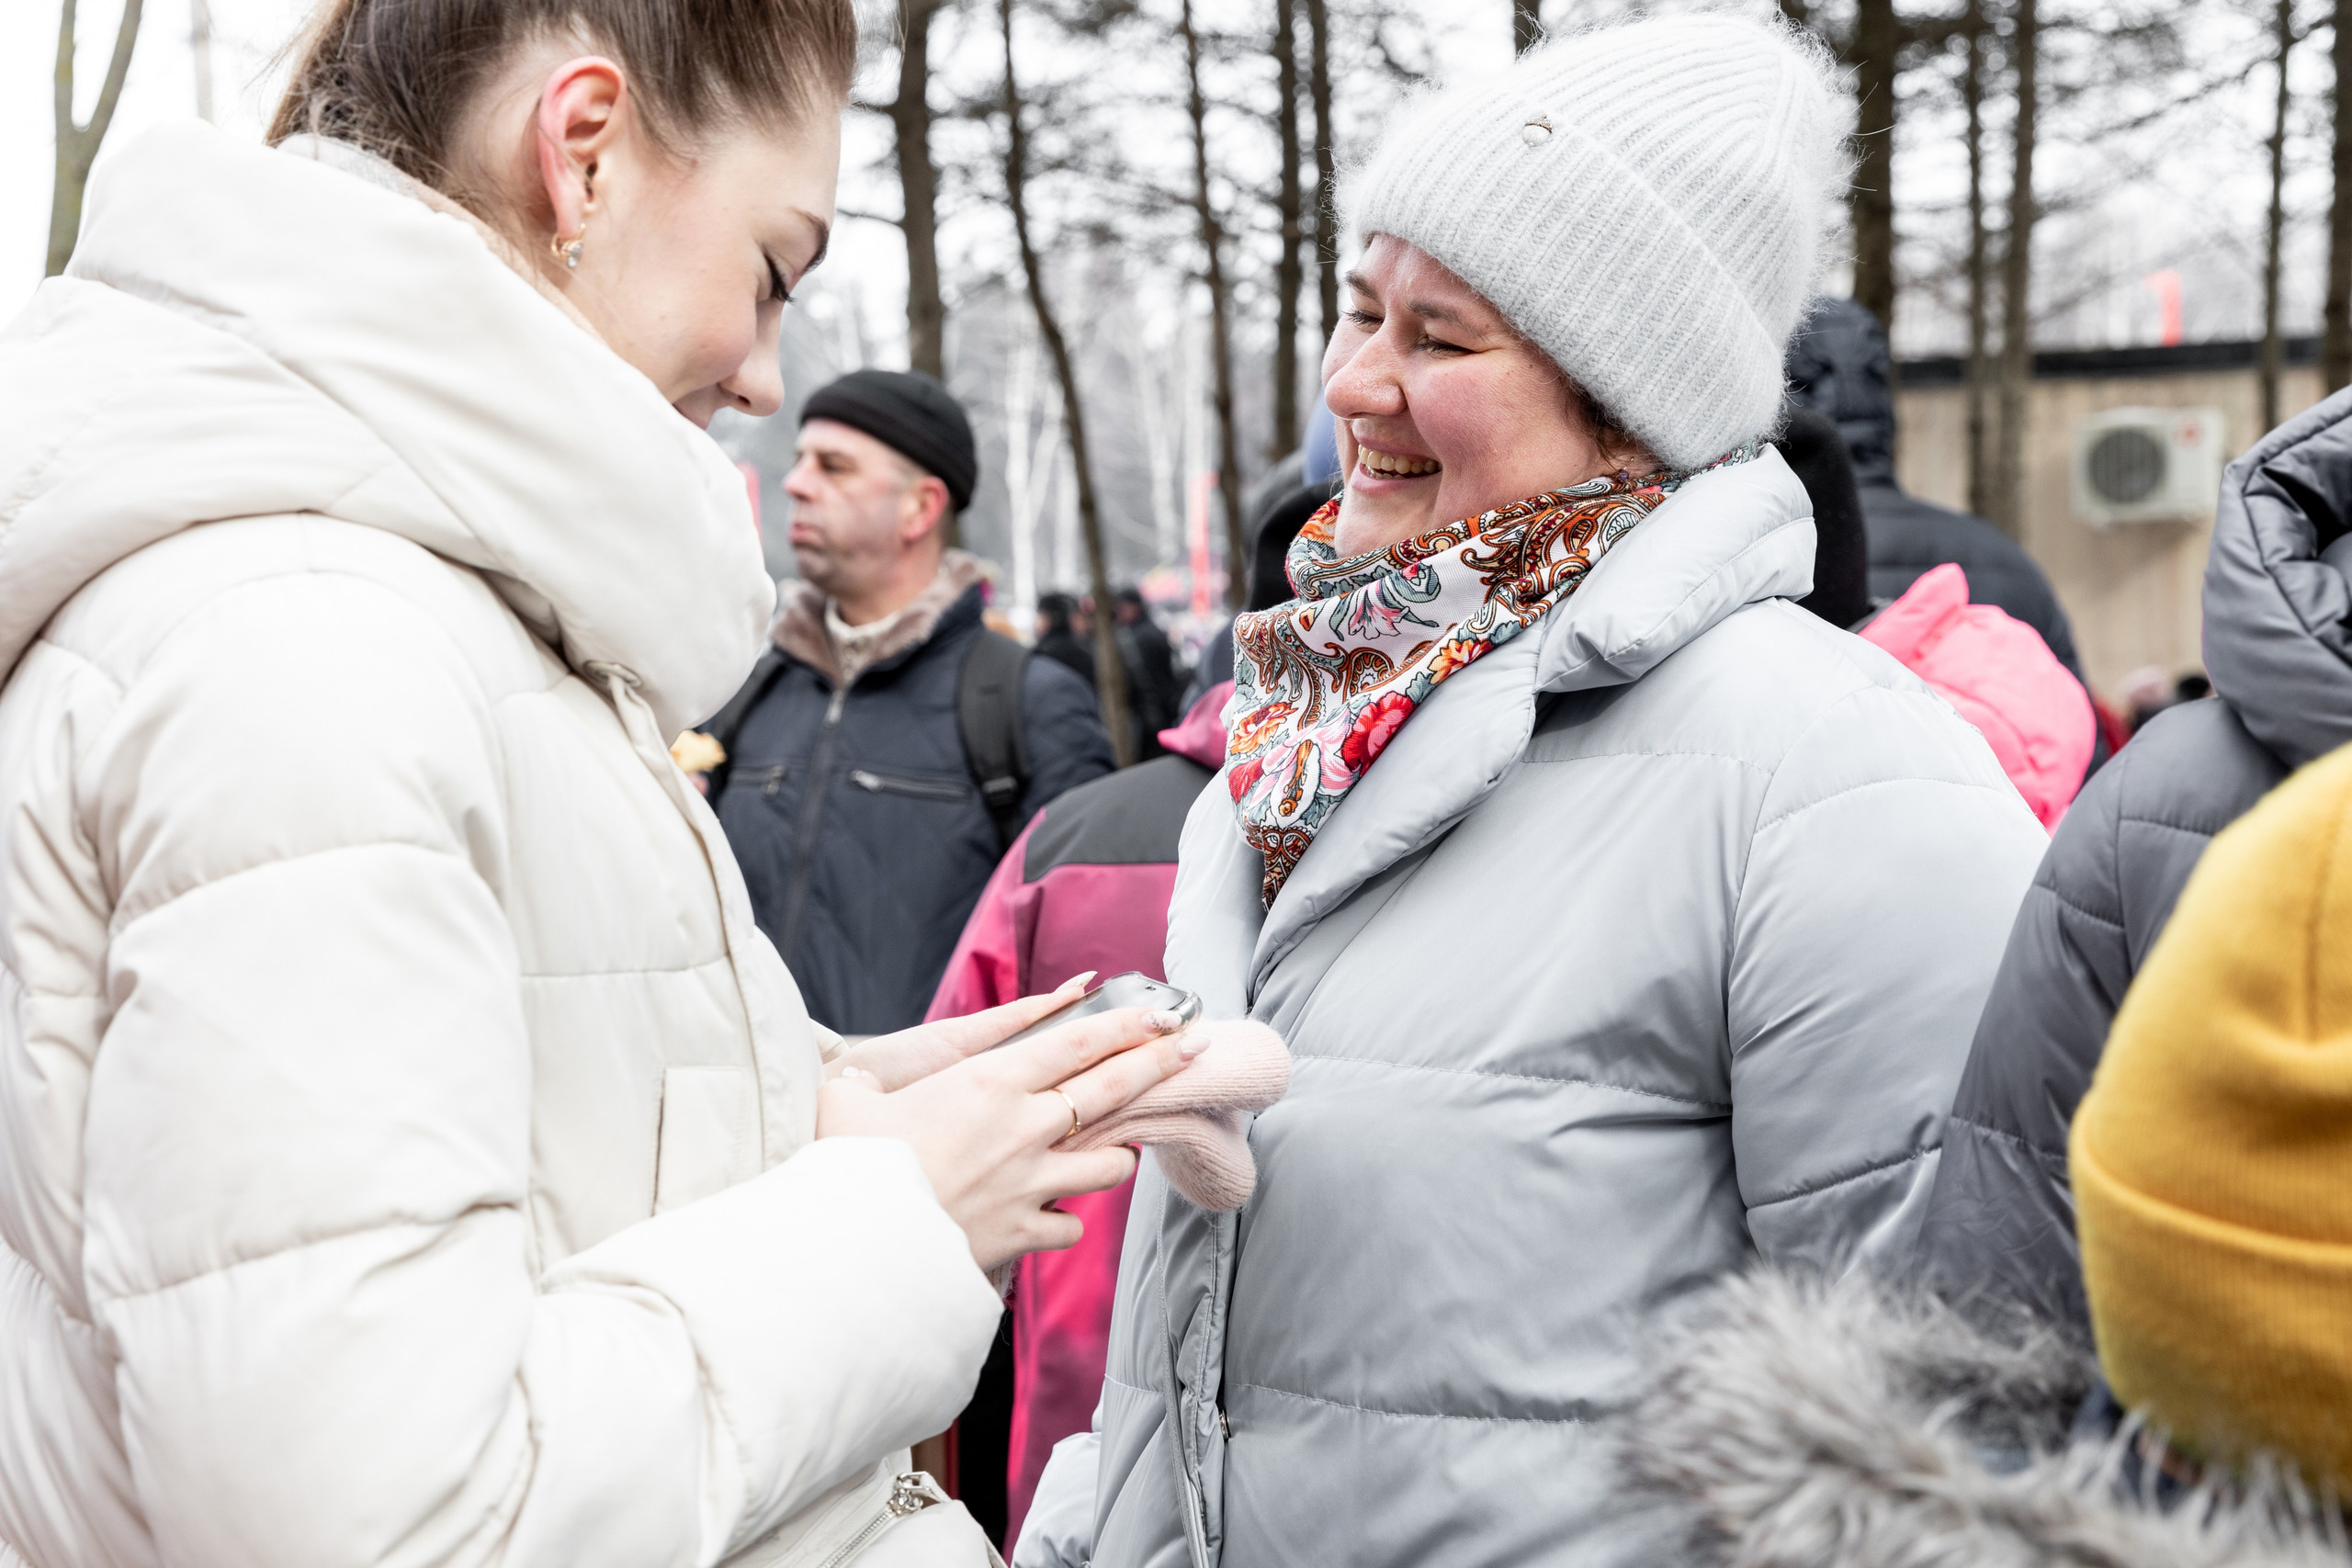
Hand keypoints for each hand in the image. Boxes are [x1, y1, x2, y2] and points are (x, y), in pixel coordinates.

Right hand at [817, 991, 1204, 1273]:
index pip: (1077, 1042)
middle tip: (1196, 1048)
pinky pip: (1068, 1227)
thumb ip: (862, 1081)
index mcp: (990, 1082)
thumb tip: (846, 1074)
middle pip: (1112, 1089)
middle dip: (1161, 1064)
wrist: (852, 1247)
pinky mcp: (1022, 1233)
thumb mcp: (849, 1100)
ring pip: (1108, 1165)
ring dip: (1117, 1156)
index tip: (1164, 1013)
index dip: (1127, 1024)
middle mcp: (1023, 1128)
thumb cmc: (847, 1164)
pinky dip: (1066, 1222)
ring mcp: (1029, 1183)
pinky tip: (1057, 1217)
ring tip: (1119, 1150)